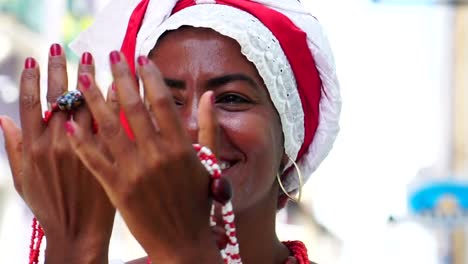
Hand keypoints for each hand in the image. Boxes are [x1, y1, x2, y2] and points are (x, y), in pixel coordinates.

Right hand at [1, 45, 114, 263]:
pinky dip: (114, 102)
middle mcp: (58, 144)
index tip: (36, 59)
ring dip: (89, 78)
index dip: (33, 79)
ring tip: (93, 57)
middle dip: (60, 69)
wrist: (79, 233)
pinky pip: (112, 123)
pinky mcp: (108, 157)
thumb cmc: (49, 206)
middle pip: (59, 98)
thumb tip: (2, 118)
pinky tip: (119, 84)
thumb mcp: (22, 180)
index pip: (32, 103)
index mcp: (34, 148)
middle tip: (63, 47)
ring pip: (88, 105)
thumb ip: (13, 148)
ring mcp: (84, 150)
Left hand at [66, 52, 221, 262]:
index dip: (150, 76)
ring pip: (109, 127)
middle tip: (111, 55)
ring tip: (83, 79)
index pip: (162, 102)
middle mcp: (156, 155)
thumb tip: (209, 96)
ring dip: (94, 100)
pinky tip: (71, 123)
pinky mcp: (116, 188)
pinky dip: (82, 141)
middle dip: (120, 76)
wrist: (183, 243)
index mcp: (181, 147)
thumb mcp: (210, 164)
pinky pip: (95, 159)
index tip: (141, 57)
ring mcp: (134, 172)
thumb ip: (209, 128)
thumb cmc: (198, 203)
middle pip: (133, 107)